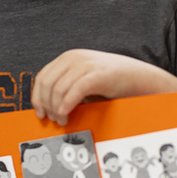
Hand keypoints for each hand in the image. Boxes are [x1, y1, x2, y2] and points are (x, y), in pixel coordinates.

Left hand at [32, 49, 176, 124]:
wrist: (138, 77)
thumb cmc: (112, 81)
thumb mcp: (84, 78)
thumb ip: (67, 86)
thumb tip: (47, 106)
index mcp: (68, 58)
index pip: (43, 77)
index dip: (37, 97)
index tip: (40, 113)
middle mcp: (74, 58)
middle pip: (47, 84)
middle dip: (46, 105)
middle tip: (53, 119)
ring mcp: (86, 64)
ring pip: (58, 89)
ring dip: (57, 109)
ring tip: (63, 120)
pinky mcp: (97, 75)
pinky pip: (75, 90)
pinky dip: (67, 104)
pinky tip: (66, 113)